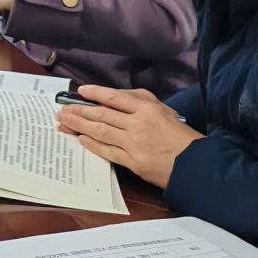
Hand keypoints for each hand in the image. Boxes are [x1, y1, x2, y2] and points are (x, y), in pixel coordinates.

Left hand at [56, 85, 201, 188]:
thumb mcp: (164, 110)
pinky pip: (107, 151)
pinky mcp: (133, 162)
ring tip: (64, 122)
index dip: (94, 93)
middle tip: (61, 109)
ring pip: (100, 131)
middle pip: (101, 115)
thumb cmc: (181, 136)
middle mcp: (138, 124)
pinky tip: (81, 139)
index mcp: (147, 108)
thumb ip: (140, 100)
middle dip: (78, 111)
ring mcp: (134, 144)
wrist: (196, 165)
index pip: (114, 97)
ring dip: (79, 126)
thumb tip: (114, 97)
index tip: (79, 92)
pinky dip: (92, 145)